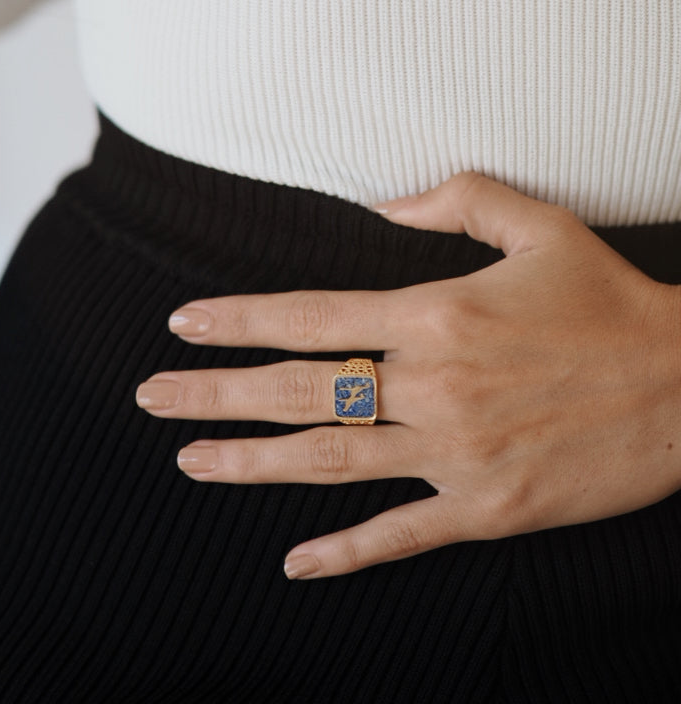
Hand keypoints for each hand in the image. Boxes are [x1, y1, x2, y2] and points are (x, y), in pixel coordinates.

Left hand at [135, 173, 680, 578]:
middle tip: (151, 394)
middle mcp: (433, 387)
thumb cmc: (610, 300)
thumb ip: (454, 199)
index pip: (311, 316)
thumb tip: (377, 203)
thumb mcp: (539, 224)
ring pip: (331, 463)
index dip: (238, 321)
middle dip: (216, 392)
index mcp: (437, 315)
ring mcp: (455, 456)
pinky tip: (293, 562)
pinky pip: (400, 536)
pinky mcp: (487, 510)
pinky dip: (344, 552)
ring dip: (252, 463)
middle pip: (301, 392)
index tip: (182, 323)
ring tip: (189, 458)